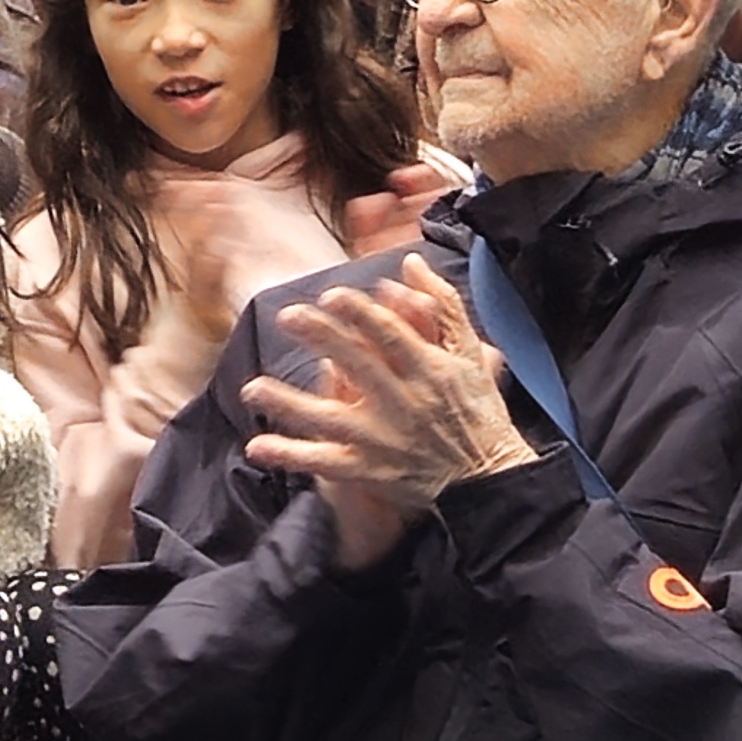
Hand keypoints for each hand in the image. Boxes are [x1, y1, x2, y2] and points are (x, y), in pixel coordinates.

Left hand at [249, 268, 530, 571]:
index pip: (391, 336)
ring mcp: (384, 440)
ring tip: (252, 389)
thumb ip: (442, 305)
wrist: (489, 479)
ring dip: (289, 405)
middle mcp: (406, 404)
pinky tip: (258, 447)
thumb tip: (410, 261)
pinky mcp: (371, 470)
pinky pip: (326, 463)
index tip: (332, 295)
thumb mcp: (470, 354)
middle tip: (287, 316)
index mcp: (430, 371)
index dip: (361, 314)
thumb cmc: (478, 410)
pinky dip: (293, 456)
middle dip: (322, 339)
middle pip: (358, 366)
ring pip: (331, 419)